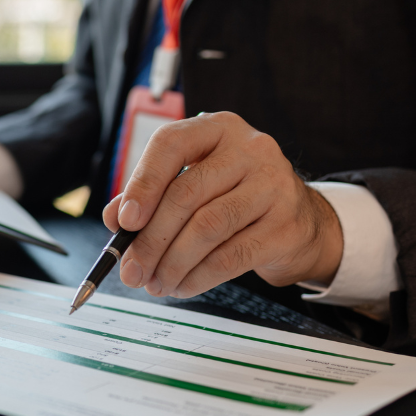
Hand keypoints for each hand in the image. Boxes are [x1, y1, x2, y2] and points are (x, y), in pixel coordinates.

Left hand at [102, 112, 342, 297]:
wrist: (300, 221)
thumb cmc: (235, 197)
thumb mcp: (194, 183)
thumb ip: (151, 195)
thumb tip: (115, 220)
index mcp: (217, 129)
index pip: (171, 144)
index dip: (143, 183)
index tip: (124, 221)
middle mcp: (250, 149)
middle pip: (186, 194)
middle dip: (151, 239)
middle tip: (132, 270)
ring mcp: (275, 185)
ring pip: (208, 227)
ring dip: (172, 263)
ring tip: (155, 284)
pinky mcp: (287, 226)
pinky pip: (232, 256)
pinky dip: (199, 276)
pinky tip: (182, 286)